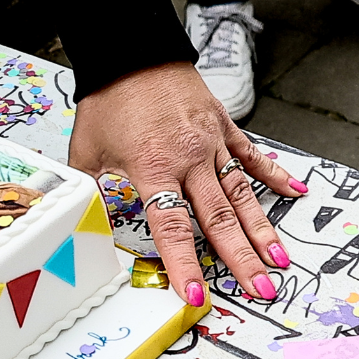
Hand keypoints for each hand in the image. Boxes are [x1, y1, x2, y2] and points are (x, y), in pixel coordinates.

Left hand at [68, 62, 304, 305]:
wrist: (131, 54)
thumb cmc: (107, 101)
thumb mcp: (85, 152)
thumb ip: (88, 191)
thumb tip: (79, 222)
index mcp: (152, 168)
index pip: (171, 226)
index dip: (183, 263)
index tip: (195, 292)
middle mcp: (187, 158)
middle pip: (218, 218)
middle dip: (239, 258)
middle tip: (260, 288)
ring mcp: (209, 142)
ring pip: (240, 193)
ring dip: (260, 228)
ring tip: (277, 258)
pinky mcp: (221, 126)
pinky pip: (250, 155)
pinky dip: (271, 174)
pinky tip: (291, 193)